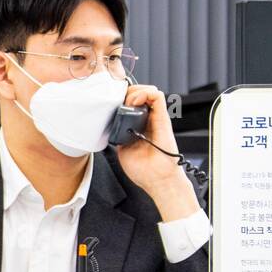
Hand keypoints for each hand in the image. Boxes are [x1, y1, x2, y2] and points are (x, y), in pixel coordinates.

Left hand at [116, 83, 198, 221]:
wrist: (158, 180)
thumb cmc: (144, 170)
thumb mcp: (123, 149)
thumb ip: (118, 135)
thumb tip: (108, 127)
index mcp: (138, 125)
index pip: (131, 102)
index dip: (120, 98)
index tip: (110, 102)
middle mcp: (148, 119)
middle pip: (138, 93)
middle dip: (126, 92)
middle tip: (117, 101)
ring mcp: (156, 118)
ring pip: (148, 91)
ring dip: (135, 91)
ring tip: (128, 102)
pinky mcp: (163, 119)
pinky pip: (157, 96)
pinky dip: (145, 93)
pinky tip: (135, 101)